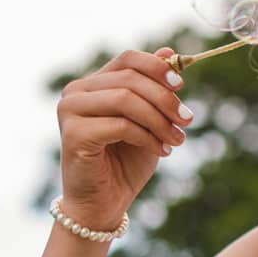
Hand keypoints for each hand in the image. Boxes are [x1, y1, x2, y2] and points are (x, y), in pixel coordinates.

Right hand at [54, 48, 189, 230]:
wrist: (102, 204)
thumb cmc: (124, 162)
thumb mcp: (148, 121)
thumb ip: (154, 89)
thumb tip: (169, 52)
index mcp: (92, 84)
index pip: (127, 59)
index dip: (157, 67)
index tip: (181, 85)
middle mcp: (75, 93)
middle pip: (129, 79)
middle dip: (165, 99)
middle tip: (187, 120)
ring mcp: (70, 112)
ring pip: (125, 99)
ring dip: (159, 120)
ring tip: (176, 140)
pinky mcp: (73, 135)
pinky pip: (120, 125)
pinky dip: (146, 137)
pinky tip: (160, 151)